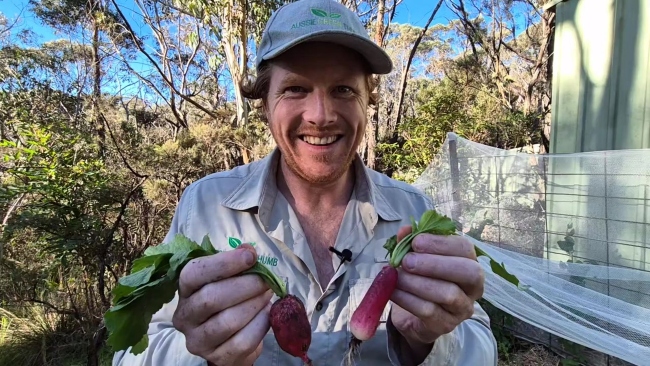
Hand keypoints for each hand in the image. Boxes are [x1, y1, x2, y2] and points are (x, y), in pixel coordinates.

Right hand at [172, 244, 272, 365]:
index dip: (224, 263)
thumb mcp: (229, 279)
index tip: (250, 257)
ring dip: (254, 305)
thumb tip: (248, 251)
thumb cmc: (229, 302)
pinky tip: (267, 315)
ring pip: (227, 321)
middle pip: (211, 298)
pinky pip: (242, 341)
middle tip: (266, 281)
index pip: (194, 273)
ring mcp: (198, 341)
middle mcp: (184, 317)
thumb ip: (237, 264)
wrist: (231, 341)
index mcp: (185, 290)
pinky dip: (259, 325)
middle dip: (245, 286)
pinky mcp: (217, 358)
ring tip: (267, 296)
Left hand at [389, 225, 484, 355]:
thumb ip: (410, 242)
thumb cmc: (420, 279)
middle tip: (407, 262)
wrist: (413, 316)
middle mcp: (472, 286)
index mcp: (468, 262)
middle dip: (435, 264)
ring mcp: (462, 308)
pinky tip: (393, 291)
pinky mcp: (446, 325)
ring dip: (417, 282)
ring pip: (448, 294)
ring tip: (396, 276)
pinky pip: (430, 311)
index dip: (441, 243)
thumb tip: (405, 230)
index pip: (465, 248)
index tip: (416, 242)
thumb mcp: (414, 257)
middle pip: (468, 272)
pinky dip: (408, 299)